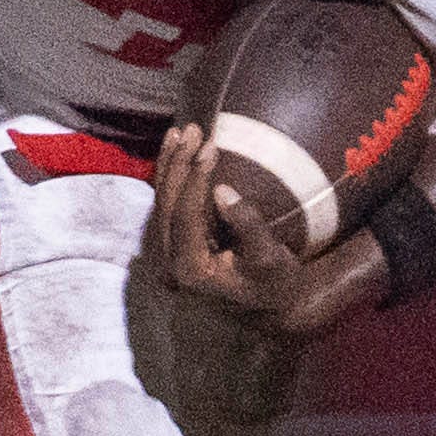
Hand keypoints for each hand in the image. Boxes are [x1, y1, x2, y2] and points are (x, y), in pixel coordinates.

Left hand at [145, 122, 353, 339]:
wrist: (269, 306)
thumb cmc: (275, 282)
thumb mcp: (271, 258)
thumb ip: (248, 226)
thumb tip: (222, 190)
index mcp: (192, 269)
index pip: (185, 216)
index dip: (194, 177)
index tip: (210, 145)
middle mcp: (171, 264)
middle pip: (166, 205)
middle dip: (177, 163)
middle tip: (194, 129)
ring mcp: (167, 255)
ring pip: (160, 202)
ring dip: (169, 165)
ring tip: (180, 132)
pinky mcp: (172, 245)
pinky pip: (165, 205)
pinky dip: (170, 177)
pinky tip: (176, 150)